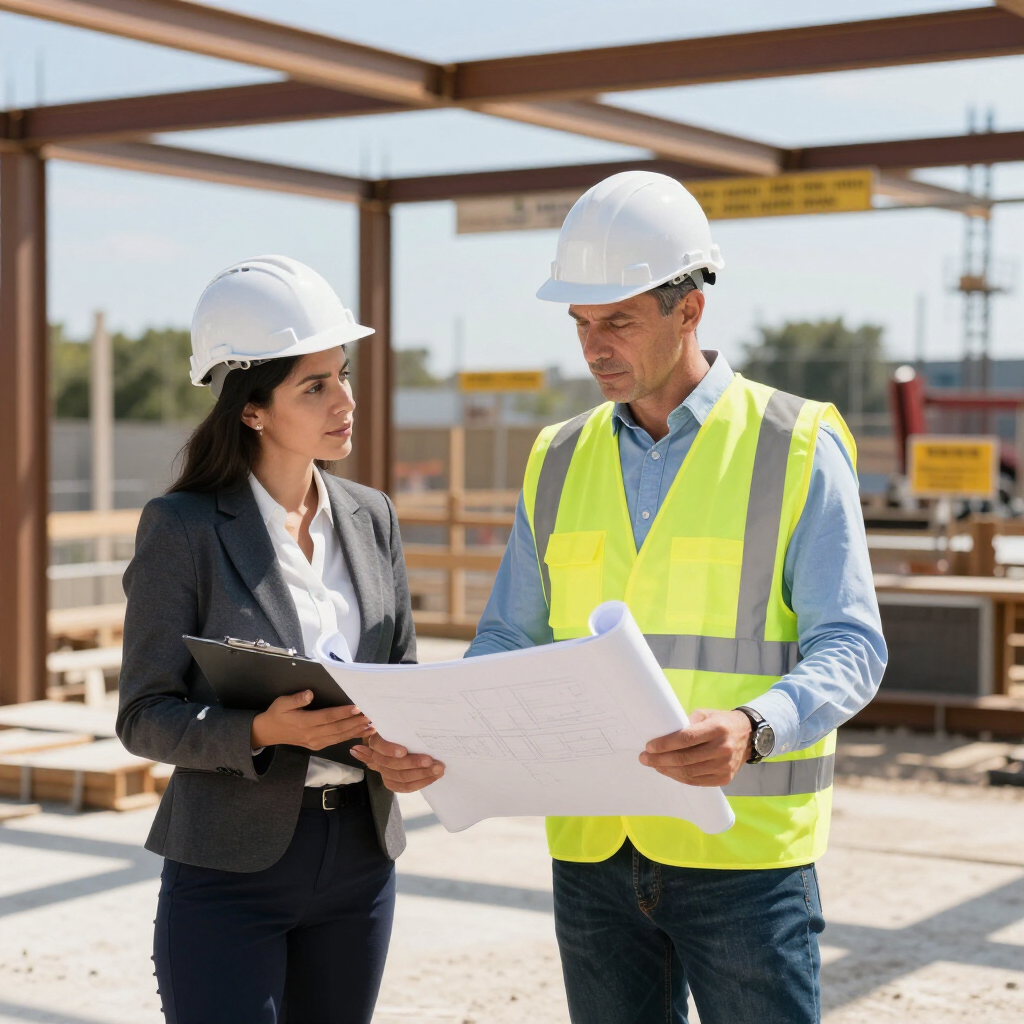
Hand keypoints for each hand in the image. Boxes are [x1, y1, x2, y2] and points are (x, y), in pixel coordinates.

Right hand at [250, 691, 374, 750]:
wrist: (268, 733)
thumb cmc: (276, 714)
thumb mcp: (281, 703)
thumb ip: (296, 699)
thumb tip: (309, 693)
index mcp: (303, 723)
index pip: (327, 717)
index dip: (342, 713)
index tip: (357, 707)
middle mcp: (311, 735)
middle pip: (337, 729)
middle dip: (355, 722)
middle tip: (371, 715)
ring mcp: (315, 742)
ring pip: (339, 737)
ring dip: (356, 731)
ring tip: (372, 725)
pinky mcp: (318, 746)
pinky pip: (336, 741)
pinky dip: (350, 736)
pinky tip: (361, 732)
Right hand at [350, 734, 444, 792]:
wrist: (401, 743)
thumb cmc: (403, 731)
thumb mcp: (401, 725)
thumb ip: (405, 725)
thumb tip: (417, 716)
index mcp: (377, 741)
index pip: (379, 745)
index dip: (390, 749)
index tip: (404, 751)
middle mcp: (377, 757)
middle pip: (392, 764)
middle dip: (414, 763)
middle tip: (431, 761)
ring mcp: (383, 772)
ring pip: (400, 777)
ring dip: (422, 774)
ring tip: (438, 769)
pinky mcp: (391, 782)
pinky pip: (404, 787)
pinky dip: (420, 783)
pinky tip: (432, 778)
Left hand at [638, 709, 752, 786]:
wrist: (749, 736)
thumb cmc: (721, 722)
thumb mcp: (706, 714)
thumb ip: (686, 723)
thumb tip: (664, 734)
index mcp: (717, 728)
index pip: (686, 739)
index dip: (665, 744)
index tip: (649, 746)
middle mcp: (723, 748)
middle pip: (685, 758)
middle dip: (660, 760)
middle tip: (644, 758)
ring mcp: (725, 766)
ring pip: (689, 773)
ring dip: (667, 770)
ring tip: (654, 765)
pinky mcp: (725, 778)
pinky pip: (697, 781)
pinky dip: (680, 778)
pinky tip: (669, 771)